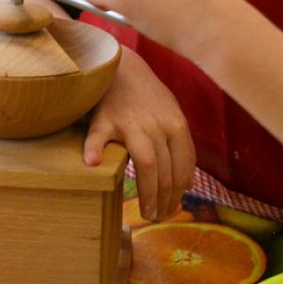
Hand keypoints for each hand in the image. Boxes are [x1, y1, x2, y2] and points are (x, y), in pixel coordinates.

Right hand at [83, 48, 194, 221]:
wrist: (123, 66)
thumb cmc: (148, 97)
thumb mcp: (172, 115)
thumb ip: (182, 147)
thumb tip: (190, 184)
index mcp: (176, 124)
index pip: (182, 167)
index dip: (179, 193)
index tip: (172, 209)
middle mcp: (157, 124)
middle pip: (166, 171)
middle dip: (165, 200)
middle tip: (158, 217)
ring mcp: (131, 121)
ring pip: (146, 163)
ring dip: (148, 192)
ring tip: (146, 213)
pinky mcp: (104, 118)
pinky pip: (99, 136)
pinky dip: (94, 149)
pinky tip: (92, 164)